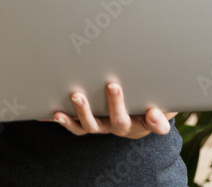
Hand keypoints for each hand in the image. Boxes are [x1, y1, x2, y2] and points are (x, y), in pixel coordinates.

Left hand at [53, 83, 174, 138]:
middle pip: (118, 120)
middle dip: (115, 104)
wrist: (127, 119)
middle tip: (114, 86)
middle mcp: (117, 127)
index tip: (154, 112)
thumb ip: (159, 112)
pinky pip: (72, 124)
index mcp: (137, 123)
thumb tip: (156, 113)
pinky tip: (53, 111)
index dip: (153, 121)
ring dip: (82, 111)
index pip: (151, 123)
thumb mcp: (155, 108)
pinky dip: (62, 119)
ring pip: (90, 124)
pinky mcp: (83, 123)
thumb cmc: (142, 107)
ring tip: (77, 96)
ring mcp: (98, 125)